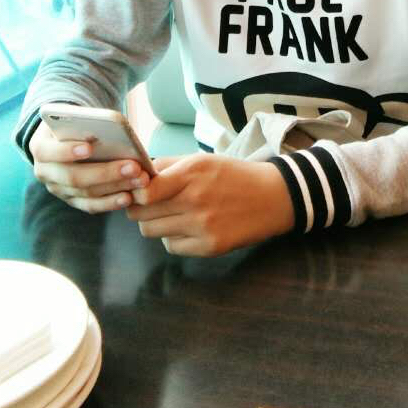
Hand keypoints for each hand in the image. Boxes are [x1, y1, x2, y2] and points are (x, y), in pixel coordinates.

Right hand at [30, 121, 150, 213]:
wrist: (64, 138)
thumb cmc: (73, 124)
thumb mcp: (73, 119)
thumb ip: (85, 123)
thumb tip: (112, 127)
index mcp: (40, 147)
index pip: (49, 152)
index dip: (67, 151)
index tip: (89, 147)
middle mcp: (45, 172)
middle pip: (74, 177)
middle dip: (106, 173)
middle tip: (134, 167)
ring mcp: (58, 189)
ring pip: (86, 193)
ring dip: (116, 187)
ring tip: (140, 179)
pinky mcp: (72, 200)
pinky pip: (91, 206)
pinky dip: (110, 202)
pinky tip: (129, 197)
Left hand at [126, 154, 294, 255]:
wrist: (272, 197)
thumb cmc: (233, 175)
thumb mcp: (202, 160)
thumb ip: (168, 166)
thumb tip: (135, 175)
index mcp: (192, 173)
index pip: (146, 192)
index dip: (136, 193)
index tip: (139, 191)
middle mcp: (195, 200)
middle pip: (142, 214)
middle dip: (140, 208)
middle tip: (151, 204)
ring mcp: (202, 226)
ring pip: (152, 232)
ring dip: (156, 223)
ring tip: (171, 215)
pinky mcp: (209, 247)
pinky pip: (171, 247)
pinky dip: (173, 238)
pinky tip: (187, 227)